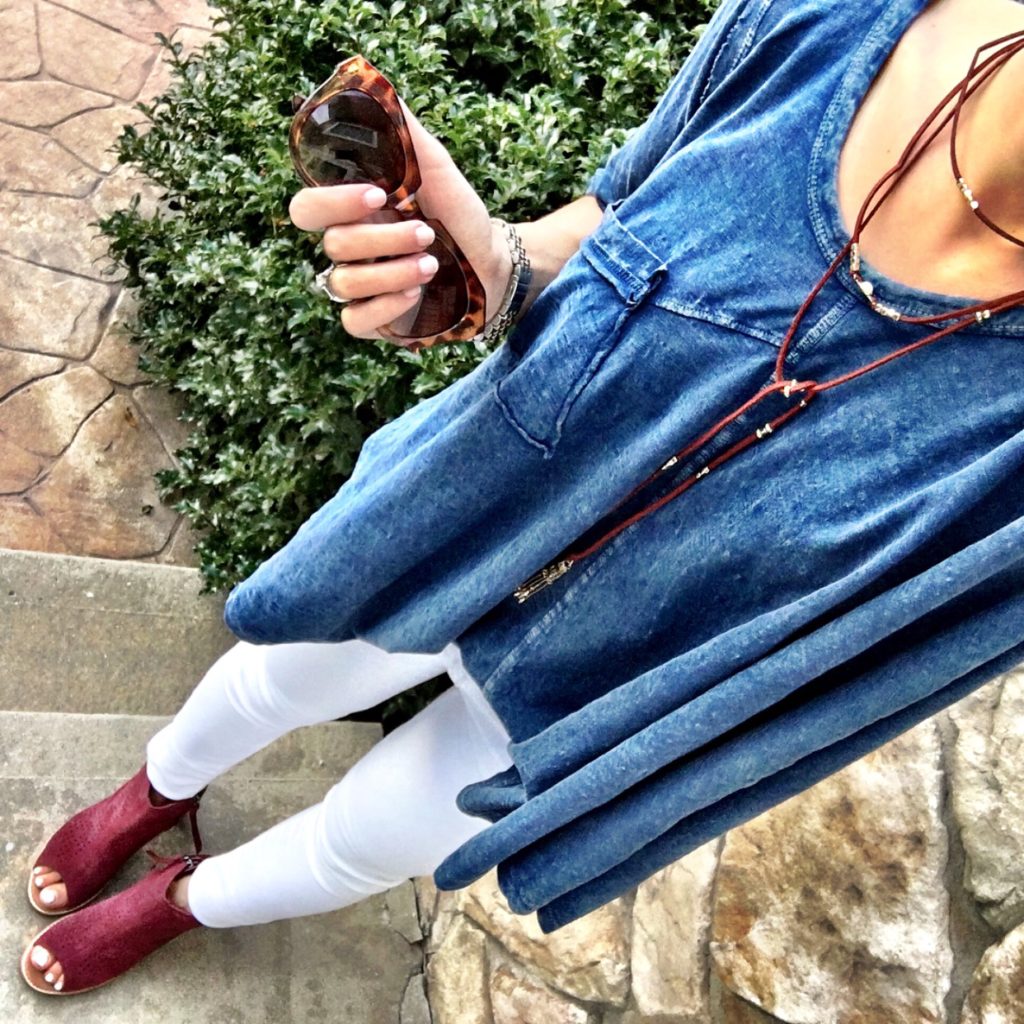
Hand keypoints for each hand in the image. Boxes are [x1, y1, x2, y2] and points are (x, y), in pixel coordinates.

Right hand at [288, 97, 511, 345]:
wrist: (494, 263)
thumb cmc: (461, 216)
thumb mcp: (439, 170)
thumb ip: (406, 134)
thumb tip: (376, 86)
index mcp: (354, 212)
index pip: (307, 208)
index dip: (333, 202)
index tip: (379, 194)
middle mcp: (350, 249)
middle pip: (332, 244)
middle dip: (381, 238)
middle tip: (425, 232)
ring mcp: (360, 287)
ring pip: (344, 283)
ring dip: (392, 271)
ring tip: (434, 263)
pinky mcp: (375, 321)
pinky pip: (355, 321)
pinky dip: (385, 307)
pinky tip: (416, 293)